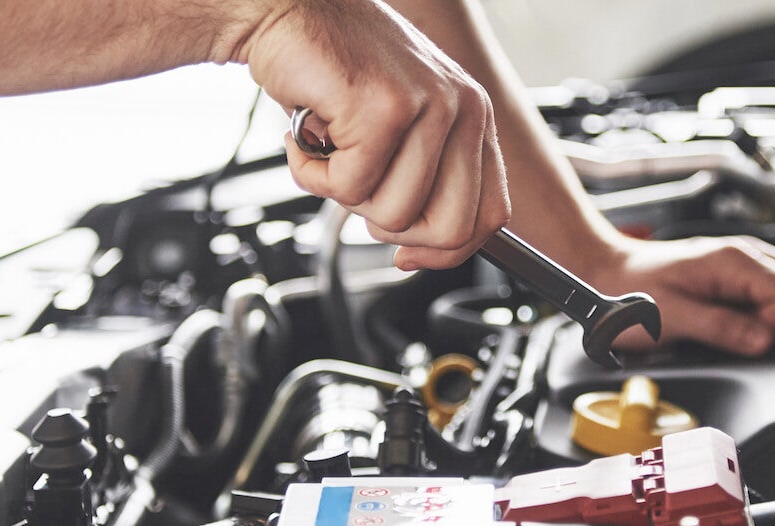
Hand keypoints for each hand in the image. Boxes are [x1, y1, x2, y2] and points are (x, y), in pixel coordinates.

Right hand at [241, 0, 508, 269]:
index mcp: (474, 115)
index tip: (407, 254)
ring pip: (393, 214)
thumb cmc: (333, 69)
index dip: (447, 250)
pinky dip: (311, 171)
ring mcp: (428, 106)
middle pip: (449, 229)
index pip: (491, 215)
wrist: (283, 12)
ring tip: (329, 146)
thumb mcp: (399, 126)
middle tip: (356, 187)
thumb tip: (419, 251)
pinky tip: (306, 131)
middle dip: (391, 228)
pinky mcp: (384, 108)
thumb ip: (423, 178)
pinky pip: (349, 188)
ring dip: (341, 192)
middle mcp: (463, 108)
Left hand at [585, 236, 774, 355]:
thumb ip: (720, 328)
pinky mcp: (742, 275)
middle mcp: (749, 255)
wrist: (605, 274)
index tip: (748, 342)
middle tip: (753, 335)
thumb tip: (764, 342)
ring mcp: (748, 263)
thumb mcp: (670, 317)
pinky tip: (744, 322)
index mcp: (735, 261)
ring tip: (747, 329)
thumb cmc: (627, 293)